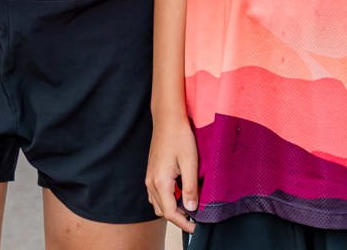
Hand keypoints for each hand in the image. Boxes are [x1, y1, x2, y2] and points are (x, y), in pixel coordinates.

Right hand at [144, 113, 199, 231]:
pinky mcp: (152, 172)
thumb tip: (191, 208)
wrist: (167, 118)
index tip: (196, 227)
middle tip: (196, 217)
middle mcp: (151, 182)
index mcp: (160, 181)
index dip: (184, 223)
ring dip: (172, 208)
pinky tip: (180, 193)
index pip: (170, 212)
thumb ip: (190, 188)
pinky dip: (167, 199)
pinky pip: (157, 194)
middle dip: (178, 217)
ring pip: (158, 203)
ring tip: (190, 206)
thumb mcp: (190, 162)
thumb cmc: (179, 136)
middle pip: (163, 211)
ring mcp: (150, 177)